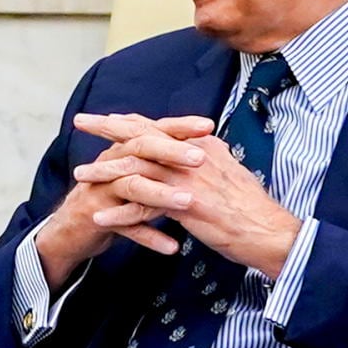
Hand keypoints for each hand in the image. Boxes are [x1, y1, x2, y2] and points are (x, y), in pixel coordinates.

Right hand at [29, 113, 214, 284]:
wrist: (71, 230)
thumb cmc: (111, 199)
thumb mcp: (135, 174)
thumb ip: (160, 161)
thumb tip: (200, 149)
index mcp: (125, 149)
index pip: (154, 130)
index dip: (180, 126)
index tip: (209, 125)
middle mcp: (112, 163)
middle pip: (142, 149)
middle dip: (172, 152)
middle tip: (200, 157)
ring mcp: (103, 190)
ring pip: (134, 186)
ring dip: (162, 194)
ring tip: (189, 201)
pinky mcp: (98, 217)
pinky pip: (126, 226)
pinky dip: (148, 237)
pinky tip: (171, 247)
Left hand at [73, 109, 299, 274]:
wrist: (269, 231)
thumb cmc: (249, 207)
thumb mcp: (229, 171)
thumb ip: (210, 157)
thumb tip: (205, 144)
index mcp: (200, 146)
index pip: (158, 126)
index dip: (129, 120)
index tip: (105, 116)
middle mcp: (191, 156)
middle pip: (141, 136)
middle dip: (107, 128)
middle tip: (78, 122)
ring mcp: (187, 180)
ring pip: (137, 169)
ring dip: (104, 173)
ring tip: (80, 178)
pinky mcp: (186, 206)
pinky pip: (143, 208)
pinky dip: (119, 214)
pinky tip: (99, 219)